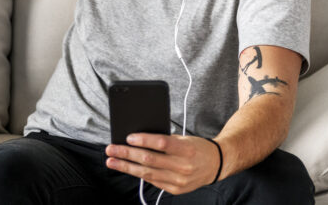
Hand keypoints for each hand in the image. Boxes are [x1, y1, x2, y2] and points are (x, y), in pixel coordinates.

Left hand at [105, 134, 221, 194]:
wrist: (216, 165)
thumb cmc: (195, 147)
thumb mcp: (183, 138)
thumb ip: (163, 140)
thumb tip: (137, 138)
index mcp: (186, 149)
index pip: (161, 143)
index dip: (143, 140)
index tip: (127, 137)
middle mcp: (183, 166)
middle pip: (150, 159)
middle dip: (127, 154)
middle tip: (111, 149)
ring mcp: (179, 180)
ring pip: (147, 173)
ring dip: (126, 167)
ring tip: (112, 161)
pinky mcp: (176, 189)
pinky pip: (153, 181)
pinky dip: (139, 173)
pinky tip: (127, 168)